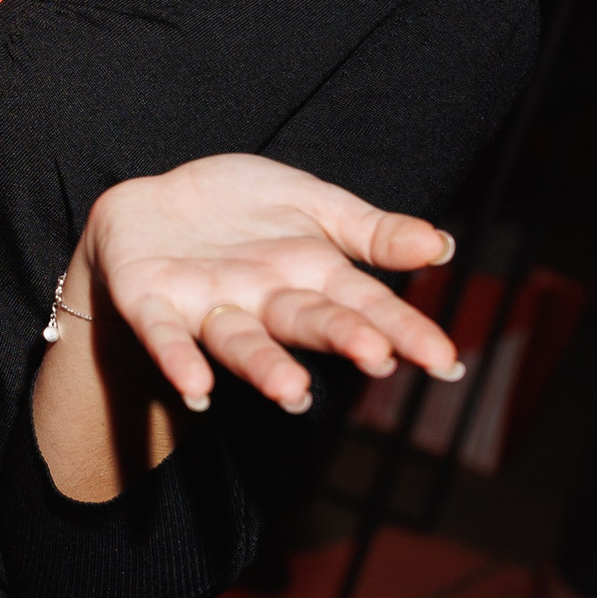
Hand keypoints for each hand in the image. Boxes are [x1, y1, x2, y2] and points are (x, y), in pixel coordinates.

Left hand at [77, 153, 464, 416]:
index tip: (444, 360)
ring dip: (266, 367)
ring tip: (294, 392)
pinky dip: (180, 360)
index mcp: (308, 276)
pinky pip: (166, 336)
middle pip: (307, 322)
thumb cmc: (242, 212)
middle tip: (378, 359)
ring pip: (241, 341)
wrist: (153, 205)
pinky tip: (196, 390)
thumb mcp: (314, 206)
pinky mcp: (152, 303)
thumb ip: (373, 232)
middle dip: (340, 338)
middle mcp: (263, 301)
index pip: (364, 304)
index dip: (402, 331)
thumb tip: (442, 246)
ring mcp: (208, 306)